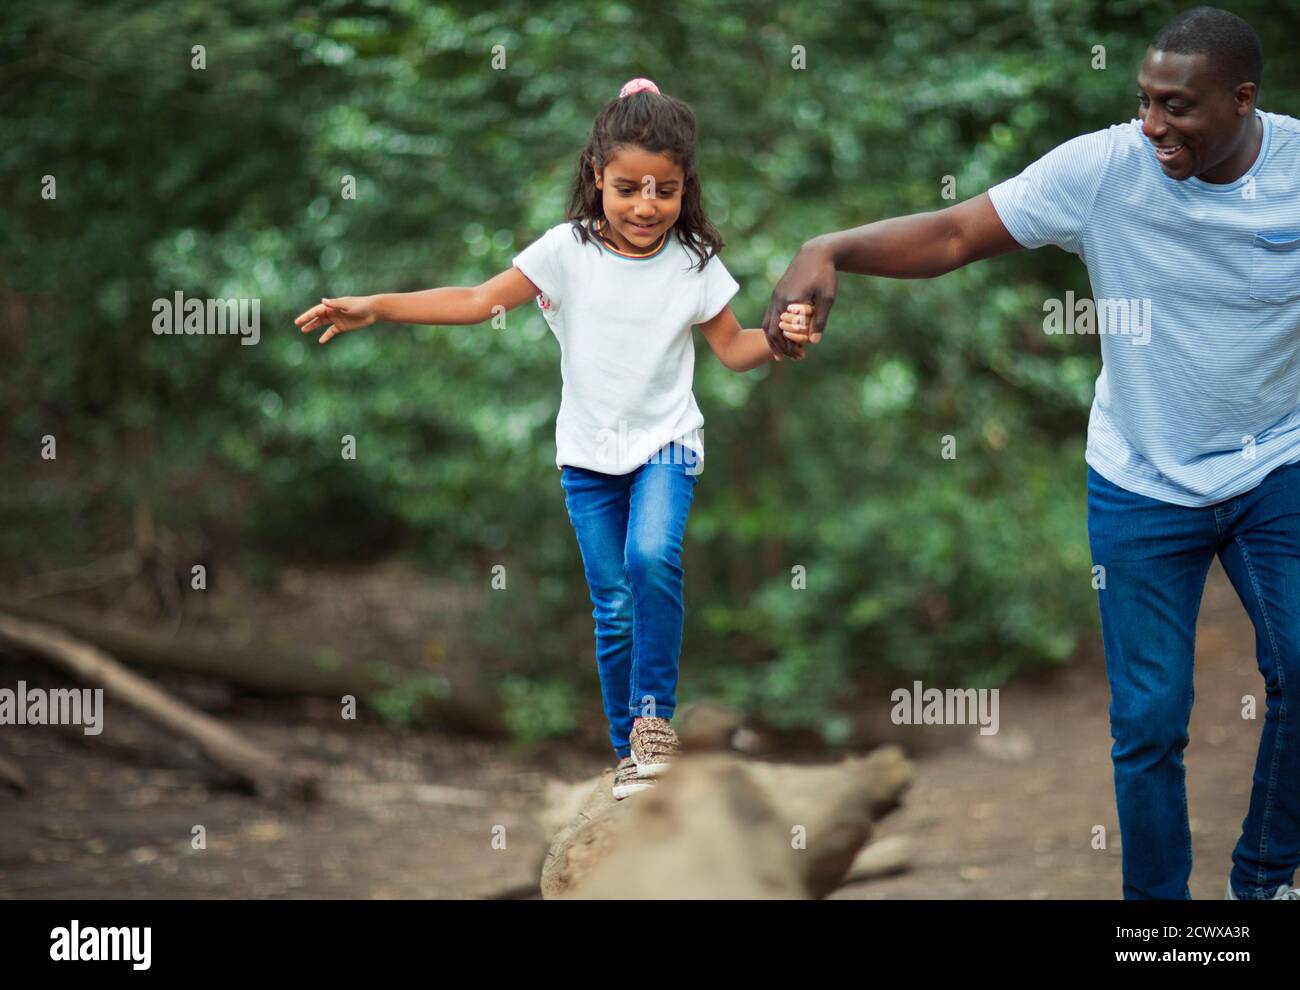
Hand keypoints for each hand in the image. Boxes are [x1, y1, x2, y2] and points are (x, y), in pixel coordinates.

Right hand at [294, 296, 376, 343]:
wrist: (372, 310)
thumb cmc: (360, 305)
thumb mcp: (346, 304)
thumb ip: (335, 304)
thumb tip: (323, 301)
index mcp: (332, 305)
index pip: (316, 311)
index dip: (307, 316)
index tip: (298, 321)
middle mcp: (332, 312)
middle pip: (317, 317)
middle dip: (307, 320)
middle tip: (297, 325)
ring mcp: (337, 319)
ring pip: (322, 323)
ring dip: (313, 326)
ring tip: (304, 330)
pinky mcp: (343, 326)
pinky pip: (332, 331)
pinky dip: (326, 336)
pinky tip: (321, 341)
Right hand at [762, 240, 835, 358]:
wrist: (814, 253)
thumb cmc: (824, 274)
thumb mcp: (827, 298)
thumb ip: (820, 320)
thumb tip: (813, 342)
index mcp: (792, 301)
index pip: (788, 332)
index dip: (793, 347)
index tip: (802, 356)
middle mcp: (779, 300)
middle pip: (773, 332)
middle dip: (782, 348)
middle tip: (794, 358)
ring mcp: (775, 297)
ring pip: (768, 325)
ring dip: (774, 341)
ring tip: (782, 354)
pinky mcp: (776, 294)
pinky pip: (769, 317)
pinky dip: (773, 330)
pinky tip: (781, 337)